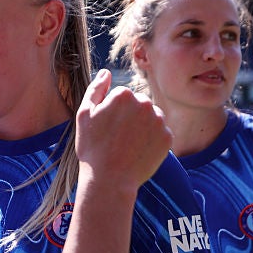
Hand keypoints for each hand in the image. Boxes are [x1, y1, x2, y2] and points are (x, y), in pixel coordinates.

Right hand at [75, 69, 171, 193]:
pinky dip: (151, 142)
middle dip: (130, 118)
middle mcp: (144, 103)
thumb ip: (95, 89)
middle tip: (117, 139)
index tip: (106, 129)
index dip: (112, 113)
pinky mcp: (168, 137)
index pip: (122, 97)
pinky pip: (160, 134)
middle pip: (139, 105)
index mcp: (123, 95)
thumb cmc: (92, 148)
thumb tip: (106, 72)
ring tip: (128, 146)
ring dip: (143, 128)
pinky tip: (138, 153)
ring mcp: (158, 121)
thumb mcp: (84, 115)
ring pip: (151, 118)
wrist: (109, 180)